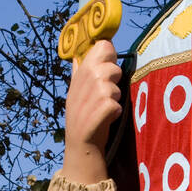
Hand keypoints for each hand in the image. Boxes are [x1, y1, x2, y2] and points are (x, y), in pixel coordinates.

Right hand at [63, 40, 122, 184]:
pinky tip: (107, 117)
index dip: (109, 55)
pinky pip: (116, 103)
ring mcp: (93, 94)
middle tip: (105, 94)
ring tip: (104, 107)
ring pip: (116, 86)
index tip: (107, 67)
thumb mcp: (75, 91)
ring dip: (115, 98)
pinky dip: (115, 112)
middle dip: (114, 80)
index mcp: (80, 72)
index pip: (103, 45)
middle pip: (114, 66)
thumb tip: (77, 55)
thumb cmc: (82, 115)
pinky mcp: (102, 109)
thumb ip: (78, 71)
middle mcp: (85, 79)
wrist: (81, 145)